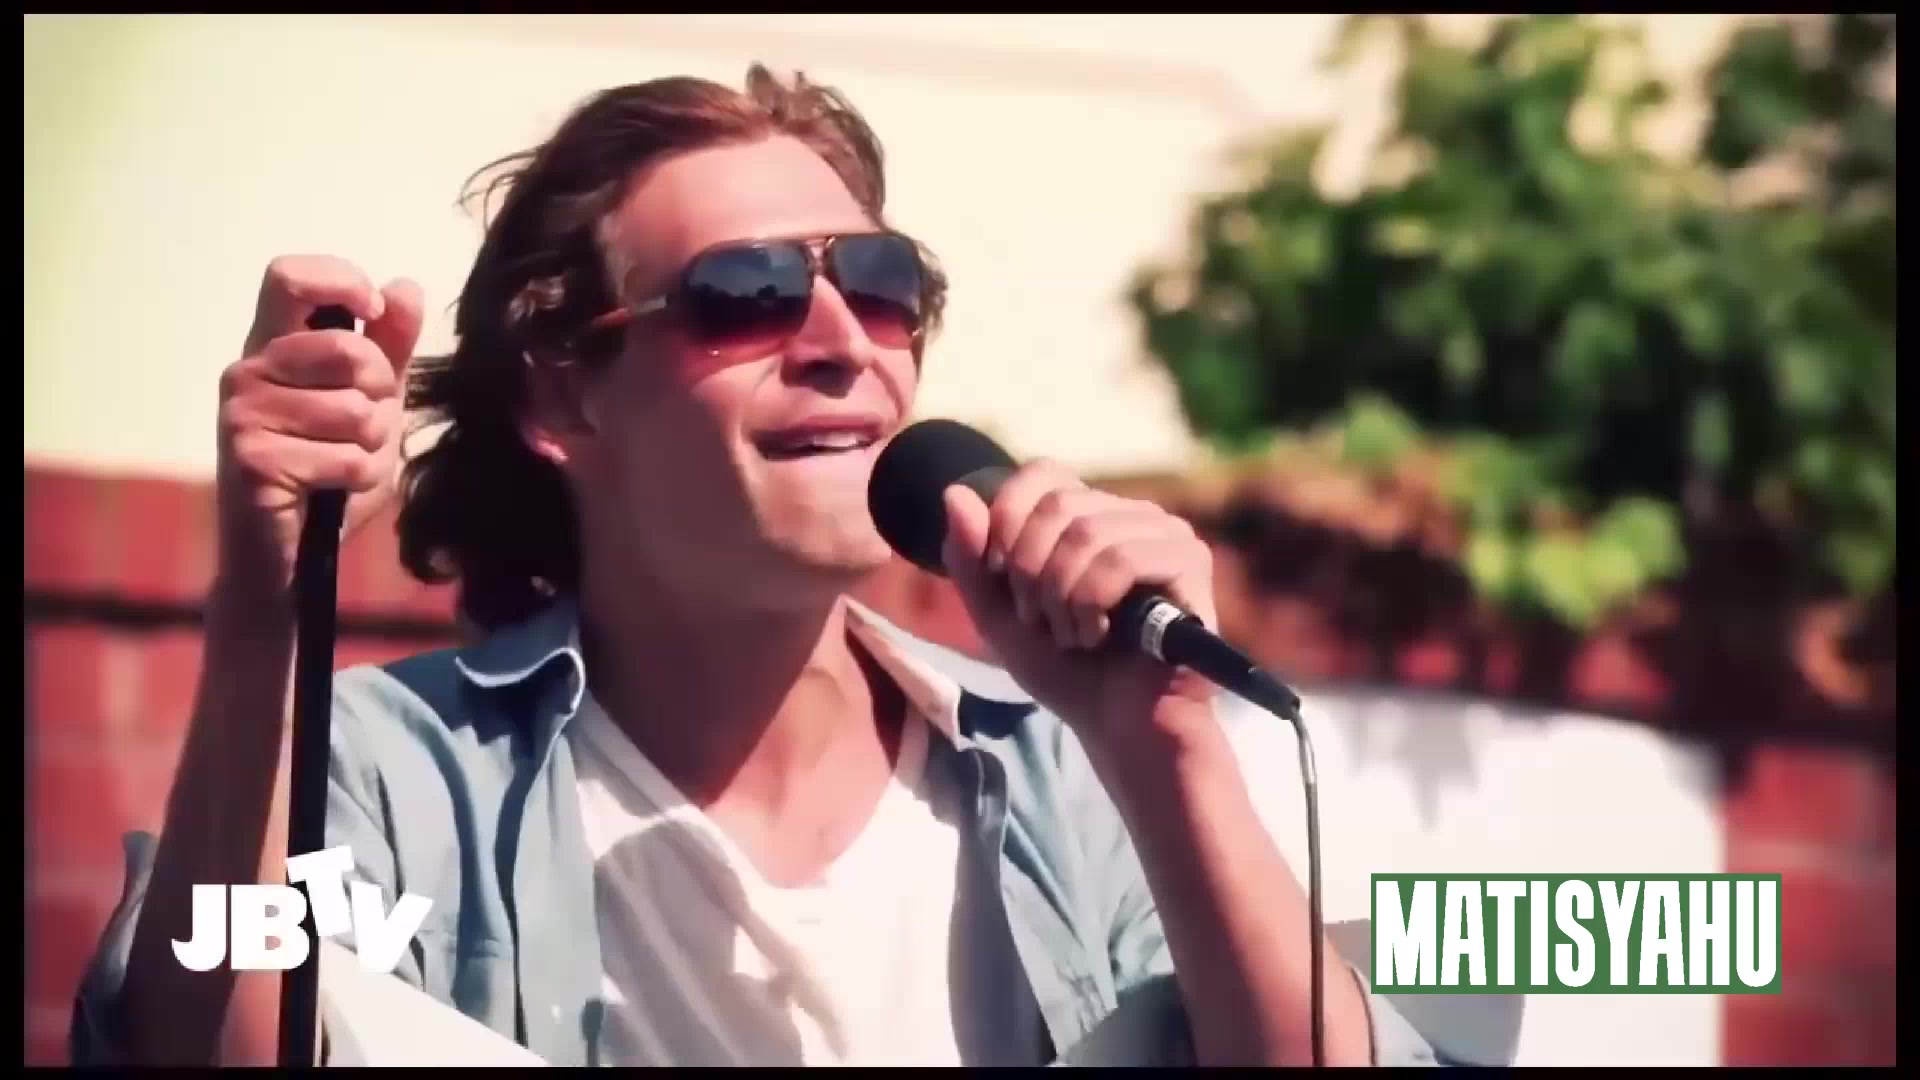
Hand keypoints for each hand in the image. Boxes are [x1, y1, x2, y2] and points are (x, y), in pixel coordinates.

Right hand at [216, 255, 424, 590]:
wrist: (288, 552)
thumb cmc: (326, 470)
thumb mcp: (370, 402)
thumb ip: (389, 347)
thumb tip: (404, 286)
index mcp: (273, 345)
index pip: (289, 276)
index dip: (340, 280)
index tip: (374, 312)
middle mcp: (248, 371)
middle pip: (346, 348)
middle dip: (378, 392)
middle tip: (361, 425)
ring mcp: (242, 414)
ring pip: (354, 410)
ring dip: (369, 446)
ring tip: (341, 462)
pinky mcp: (252, 460)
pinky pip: (345, 458)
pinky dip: (357, 478)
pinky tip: (330, 489)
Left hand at [939, 461, 1221, 752]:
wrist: (1117, 727)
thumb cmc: (1067, 673)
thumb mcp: (999, 616)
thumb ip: (971, 559)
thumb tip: (954, 493)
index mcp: (1091, 515)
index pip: (1043, 473)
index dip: (1009, 521)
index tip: (1005, 580)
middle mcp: (1131, 514)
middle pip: (1058, 504)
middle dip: (1031, 572)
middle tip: (1042, 621)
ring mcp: (1166, 533)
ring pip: (1087, 532)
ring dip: (1061, 597)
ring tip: (1074, 635)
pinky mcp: (1190, 561)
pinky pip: (1122, 558)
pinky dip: (1093, 603)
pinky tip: (1101, 636)